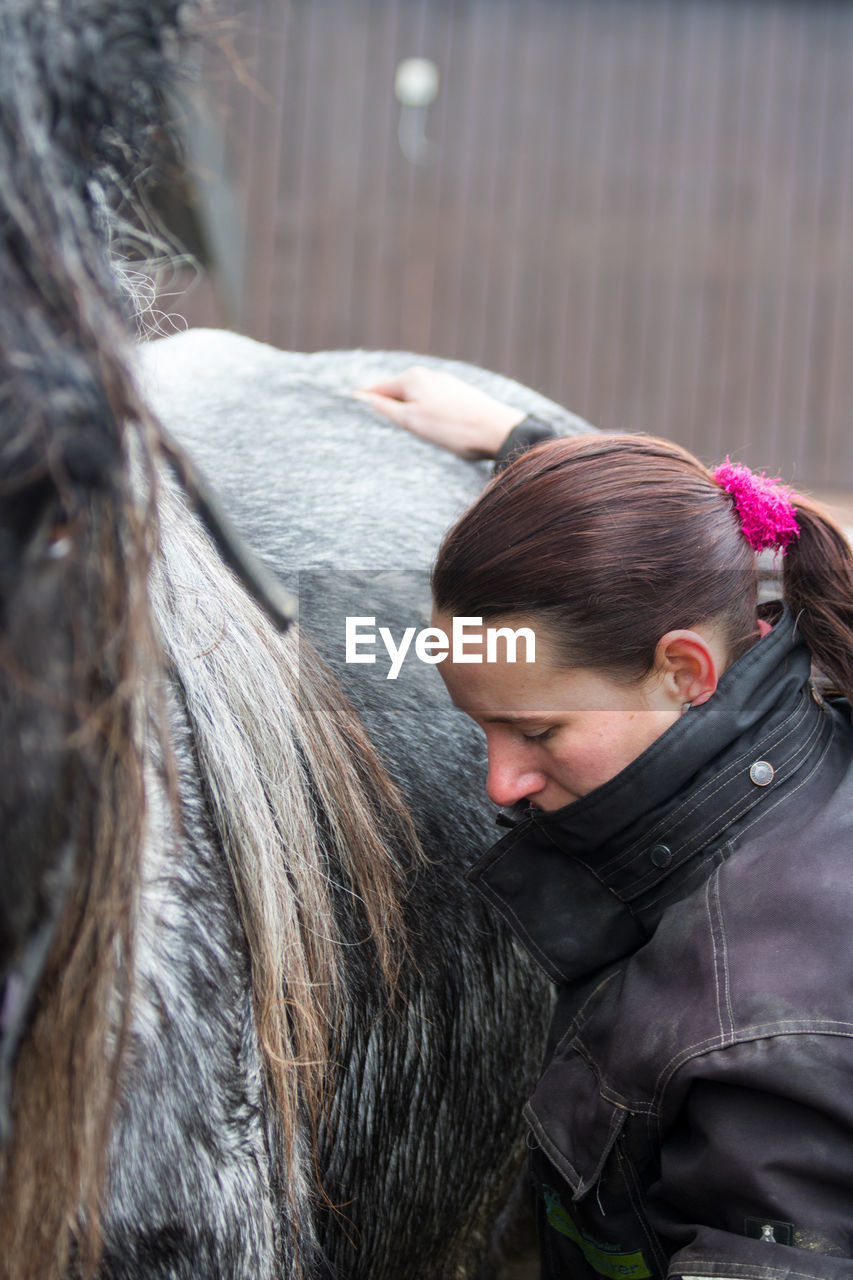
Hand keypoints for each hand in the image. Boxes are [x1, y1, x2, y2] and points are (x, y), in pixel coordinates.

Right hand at [354, 366, 525, 458]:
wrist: (498, 431)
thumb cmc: (453, 428)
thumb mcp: (412, 421)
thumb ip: (386, 408)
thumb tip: (363, 398)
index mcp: (412, 378)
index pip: (378, 388)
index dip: (364, 399)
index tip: (348, 404)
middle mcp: (428, 375)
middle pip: (397, 391)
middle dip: (386, 404)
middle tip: (371, 421)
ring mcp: (446, 384)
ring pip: (416, 397)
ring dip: (406, 409)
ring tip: (400, 427)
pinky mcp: (461, 395)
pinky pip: (432, 402)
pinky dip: (424, 412)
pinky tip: (428, 425)